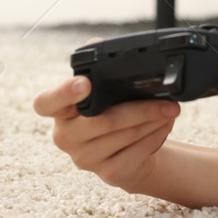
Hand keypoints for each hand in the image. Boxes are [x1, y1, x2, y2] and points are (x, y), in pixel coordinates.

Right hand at [34, 36, 178, 192]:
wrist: (124, 152)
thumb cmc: (110, 111)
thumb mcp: (102, 89)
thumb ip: (97, 65)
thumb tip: (97, 43)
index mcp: (59, 110)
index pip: (46, 103)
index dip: (63, 93)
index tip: (84, 83)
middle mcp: (65, 136)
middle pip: (102, 121)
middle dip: (140, 109)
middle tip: (167, 102)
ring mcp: (85, 159)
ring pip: (124, 137)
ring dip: (153, 121)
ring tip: (171, 109)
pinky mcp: (108, 174)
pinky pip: (136, 154)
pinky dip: (155, 137)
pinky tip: (164, 126)